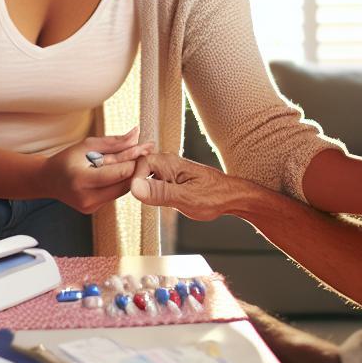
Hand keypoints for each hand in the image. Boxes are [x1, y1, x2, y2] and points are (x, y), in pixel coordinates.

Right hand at [41, 128, 154, 214]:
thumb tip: (136, 134)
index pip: (119, 173)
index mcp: (81, 179)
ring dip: (131, 175)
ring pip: (122, 190)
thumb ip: (114, 142)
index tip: (145, 147)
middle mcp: (86, 198)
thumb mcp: (87, 145)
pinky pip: (115, 194)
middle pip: (124, 183)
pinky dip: (120, 182)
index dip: (134, 159)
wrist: (49, 180)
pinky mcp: (94, 210)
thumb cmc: (66, 159)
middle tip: (147, 151)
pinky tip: (122, 170)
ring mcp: (91, 207)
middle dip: (137, 166)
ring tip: (136, 158)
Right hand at [130, 152, 247, 220]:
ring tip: (138, 200)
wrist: (231, 198)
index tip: (130, 194)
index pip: (136, 164)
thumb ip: (159, 192)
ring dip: (138, 187)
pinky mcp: (170, 180)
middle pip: (137, 167)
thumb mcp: (185, 198)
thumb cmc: (214, 196)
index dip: (130, 179)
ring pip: (143, 175)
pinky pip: (151, 181)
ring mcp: (167, 171)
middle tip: (130, 198)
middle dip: (130, 181)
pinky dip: (146, 190)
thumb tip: (135, 187)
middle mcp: (166, 163)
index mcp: (168, 163)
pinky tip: (148, 200)